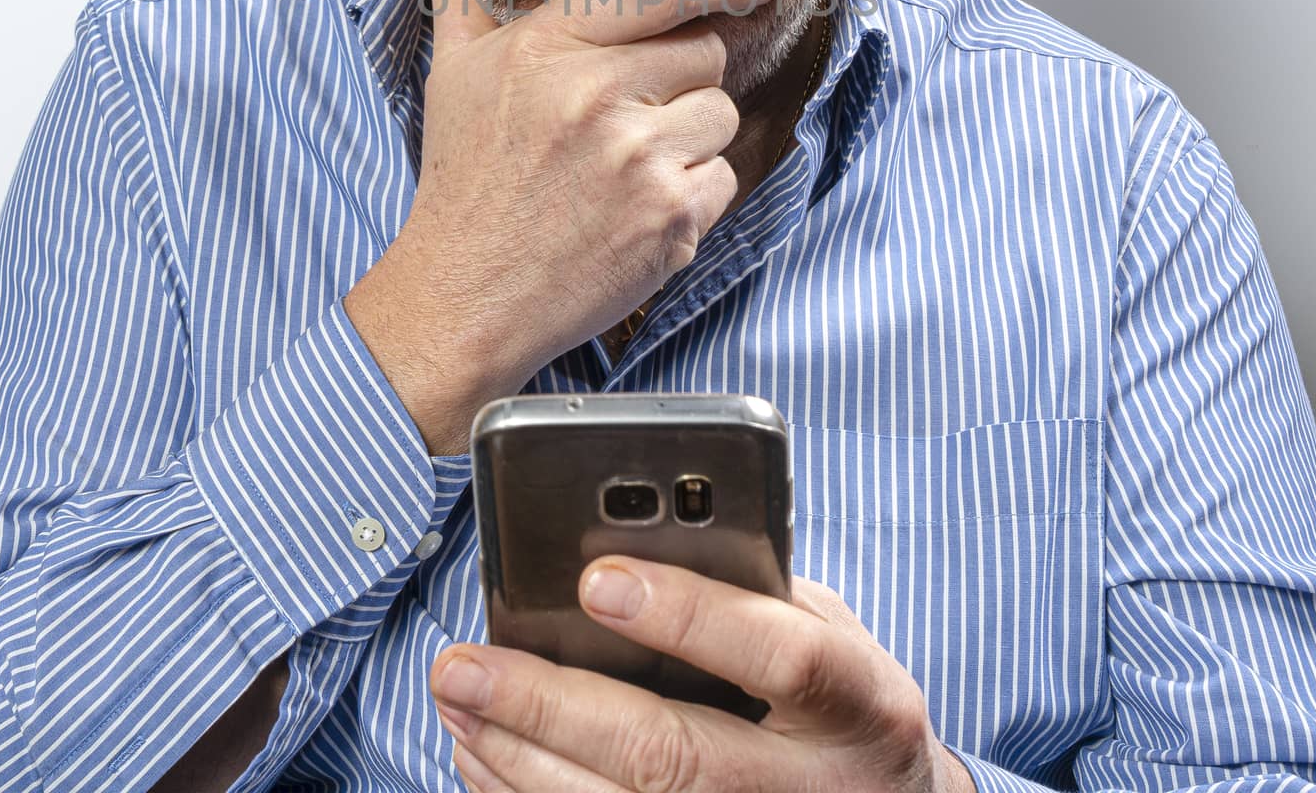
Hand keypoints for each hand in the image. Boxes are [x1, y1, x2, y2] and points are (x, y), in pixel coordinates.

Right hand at [345, 0, 773, 452]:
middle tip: (636, 111)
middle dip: (683, 76)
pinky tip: (641, 207)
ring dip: (691, 136)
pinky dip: (695, 193)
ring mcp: (638, 158)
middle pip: (704, 49)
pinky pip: (724, 176)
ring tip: (632, 163)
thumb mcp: (453, 73)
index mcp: (545, 47)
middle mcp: (595, 95)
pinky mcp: (671, 218)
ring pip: (720, 111)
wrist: (465, 298)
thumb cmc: (465, 181)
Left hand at [427, 556, 978, 792]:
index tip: (594, 578)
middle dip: (550, 709)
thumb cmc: (837, 694)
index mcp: (859, 701)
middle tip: (463, 665)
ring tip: (456, 704)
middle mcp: (812, 788)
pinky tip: (484, 759)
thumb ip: (749, 591)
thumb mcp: (826, 627)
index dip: (688, 616)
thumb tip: (627, 546)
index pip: (777, 655)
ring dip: (517, 761)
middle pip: (669, 757)